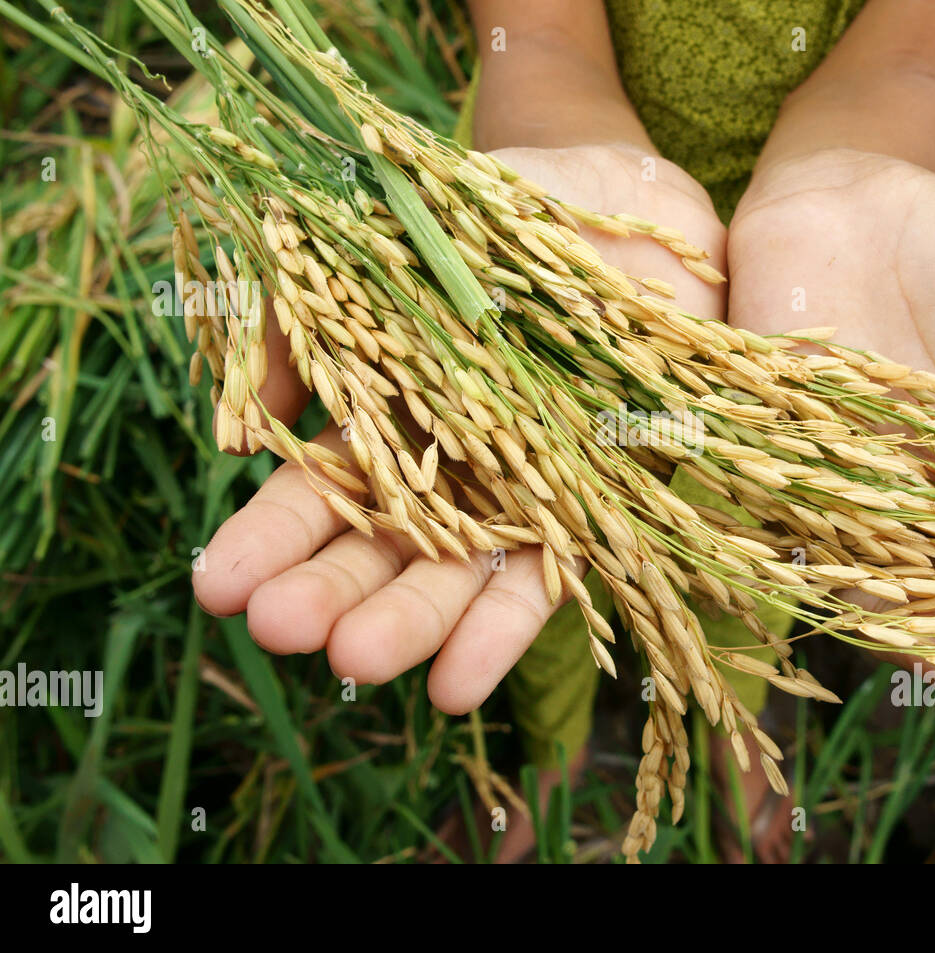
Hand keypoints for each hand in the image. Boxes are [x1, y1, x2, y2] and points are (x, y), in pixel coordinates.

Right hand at [193, 144, 724, 711]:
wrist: (624, 204)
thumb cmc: (498, 218)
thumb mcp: (388, 243)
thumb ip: (308, 319)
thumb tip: (238, 420)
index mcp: (392, 411)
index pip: (321, 488)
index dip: (272, 537)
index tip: (219, 585)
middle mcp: (451, 467)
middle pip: (382, 544)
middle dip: (329, 589)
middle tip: (279, 627)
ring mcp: (522, 493)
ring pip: (456, 573)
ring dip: (406, 621)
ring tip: (356, 661)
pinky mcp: (597, 508)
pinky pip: (549, 578)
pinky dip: (503, 630)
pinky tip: (456, 684)